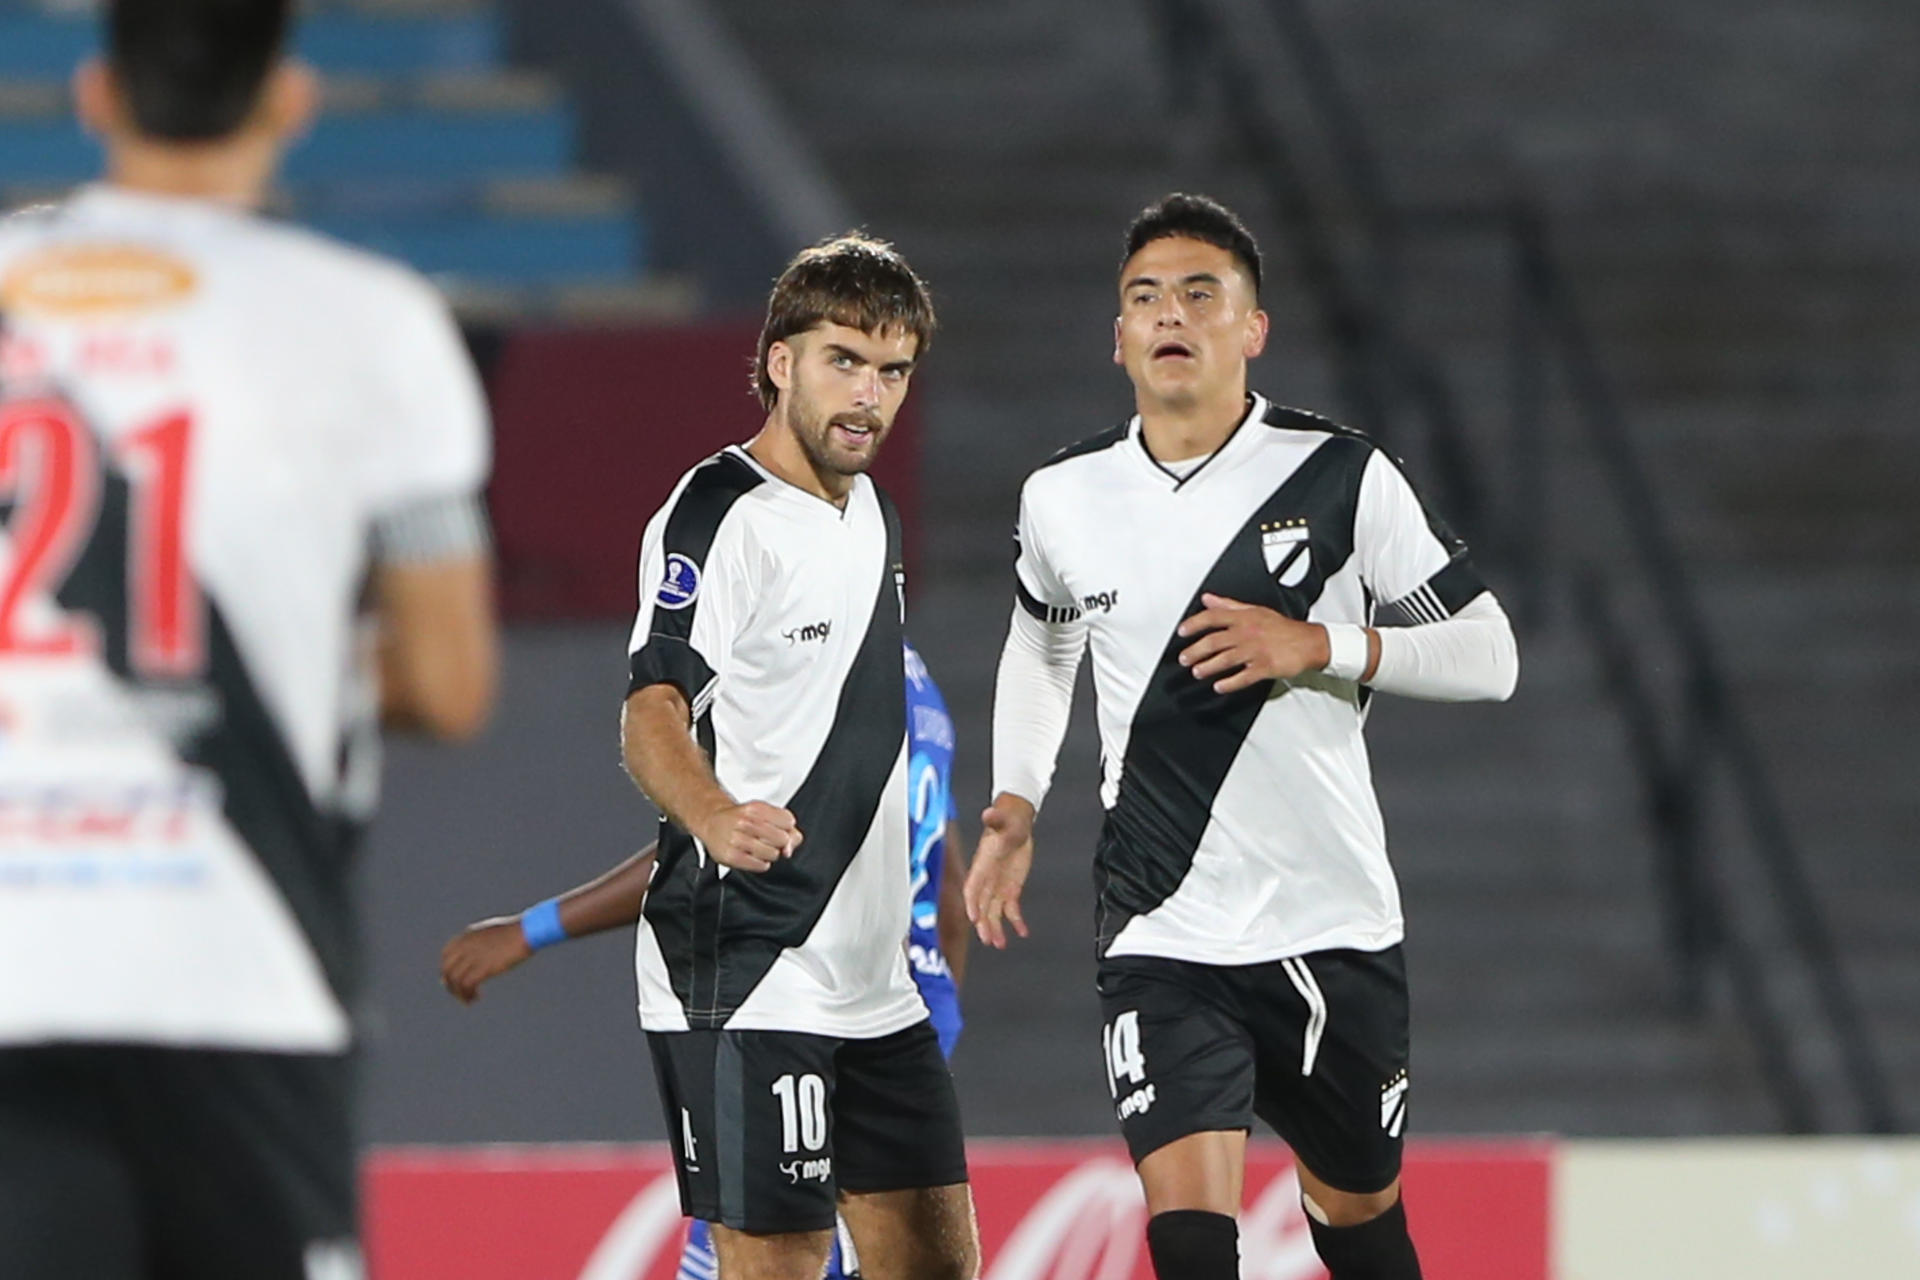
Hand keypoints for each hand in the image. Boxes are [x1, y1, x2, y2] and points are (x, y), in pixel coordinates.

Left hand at [440, 918, 531, 1003]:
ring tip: (470, 999)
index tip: (454, 981)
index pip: (446, 955)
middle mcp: (466, 946)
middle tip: (461, 995)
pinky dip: (468, 994)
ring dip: (460, 993)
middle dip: (451, 985)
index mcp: (467, 936)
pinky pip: (466, 985)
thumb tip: (482, 952)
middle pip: (447, 969)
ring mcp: (473, 956)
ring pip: (455, 979)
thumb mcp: (493, 932)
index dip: (448, 970)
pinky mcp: (483, 967)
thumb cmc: (517, 932)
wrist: (526, 932)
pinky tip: (477, 996)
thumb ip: (482, 941)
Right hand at [694, 800, 801, 872]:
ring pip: (773, 854)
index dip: (786, 828)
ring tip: (759, 848)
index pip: (788, 821)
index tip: (778, 828)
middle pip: (782, 839)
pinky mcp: (731, 856)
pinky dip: (761, 863)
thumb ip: (786, 828)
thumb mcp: (763, 815)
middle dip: (779, 842)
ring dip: (770, 854)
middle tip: (767, 840)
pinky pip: (761, 865)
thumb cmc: (741, 820)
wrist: (712, 823)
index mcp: (756, 808)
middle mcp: (745, 822)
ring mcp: (737, 839)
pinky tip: (754, 856)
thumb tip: (789, 849)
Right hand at [965, 793, 1034, 948]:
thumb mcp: (1004, 819)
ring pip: (993, 912)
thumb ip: (996, 819)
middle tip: (988, 939)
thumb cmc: (1007, 819)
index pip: (973, 886)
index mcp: (982, 863)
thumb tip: (989, 813)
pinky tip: (1022, 932)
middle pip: (981, 905)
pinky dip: (1016, 922)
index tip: (973, 917)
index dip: (972, 902)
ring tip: (1000, 944)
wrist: (1015, 822)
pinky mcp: (1010, 889)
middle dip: (983, 923)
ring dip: (996, 928)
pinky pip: (1011, 909)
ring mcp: (997, 885)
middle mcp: (987, 878)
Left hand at [1176, 593, 1331, 692]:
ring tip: (1197, 672)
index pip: (1213, 617)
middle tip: (1184, 658)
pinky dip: (1229, 683)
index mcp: (1244, 617)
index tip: (1182, 631)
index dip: (1194, 624)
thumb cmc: (1282, 627)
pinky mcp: (1265, 667)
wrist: (1308, 642)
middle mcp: (1247, 633)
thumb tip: (1208, 599)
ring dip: (1208, 667)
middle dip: (1196, 650)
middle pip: (1215, 640)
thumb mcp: (1255, 610)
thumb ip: (1228, 605)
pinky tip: (1219, 686)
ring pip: (1225, 659)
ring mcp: (1256, 650)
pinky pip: (1243, 677)